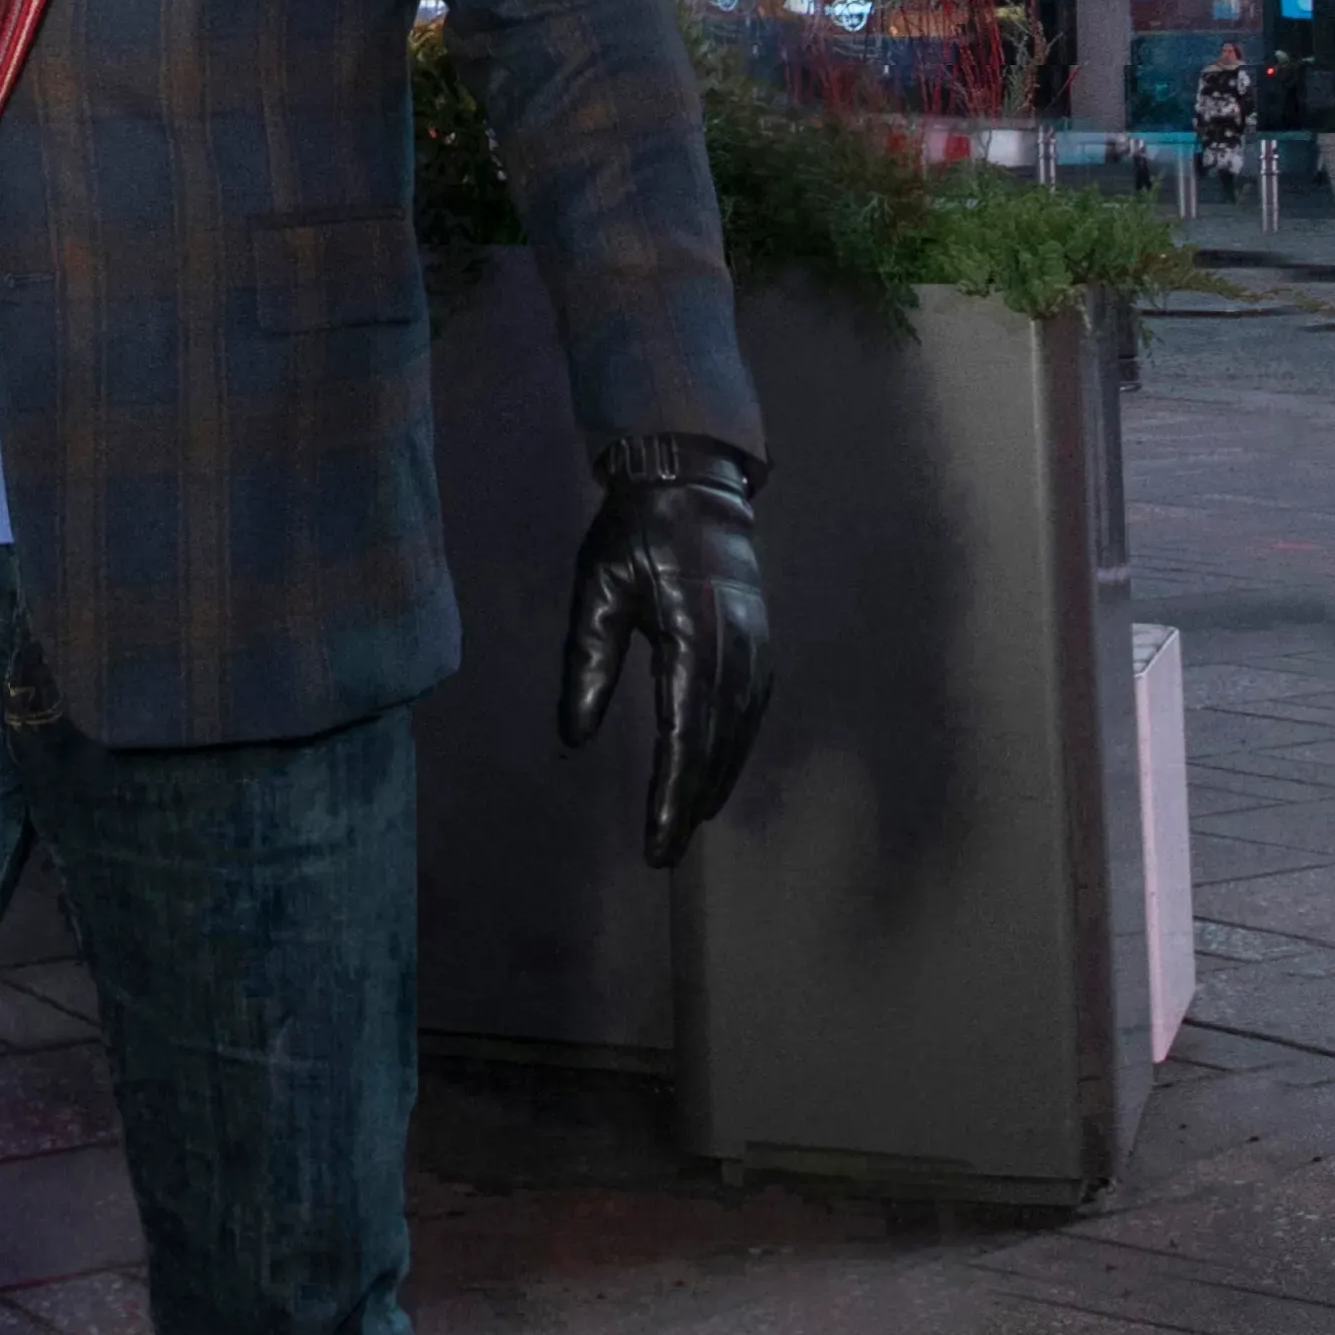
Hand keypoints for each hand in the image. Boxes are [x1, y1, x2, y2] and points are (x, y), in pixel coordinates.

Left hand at [558, 455, 770, 867]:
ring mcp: (756, 646)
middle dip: (690, 802)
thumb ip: (587, 662)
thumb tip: (573, 736)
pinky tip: (714, 772)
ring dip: (714, 780)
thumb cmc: (635, 532)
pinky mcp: (761, 643)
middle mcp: (736, 649)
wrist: (693, 480)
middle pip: (715, 744)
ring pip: (739, 732)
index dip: (670, 795)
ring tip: (686, 824)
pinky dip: (733, 748)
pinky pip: (752, 710)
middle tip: (663, 854)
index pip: (682, 735)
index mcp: (693, 636)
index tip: (657, 843)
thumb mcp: (597, 588)